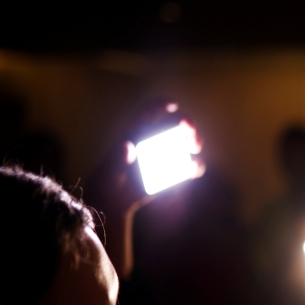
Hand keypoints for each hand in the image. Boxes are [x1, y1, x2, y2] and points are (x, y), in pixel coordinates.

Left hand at [85, 100, 203, 217]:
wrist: (115, 199)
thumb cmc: (109, 178)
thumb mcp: (109, 168)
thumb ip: (117, 158)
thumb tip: (127, 146)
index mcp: (139, 131)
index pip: (150, 111)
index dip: (162, 105)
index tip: (172, 105)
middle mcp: (157, 139)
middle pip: (176, 125)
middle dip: (187, 124)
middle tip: (189, 129)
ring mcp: (168, 155)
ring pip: (188, 143)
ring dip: (195, 142)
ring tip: (194, 147)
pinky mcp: (175, 172)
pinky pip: (190, 167)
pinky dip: (195, 167)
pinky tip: (193, 169)